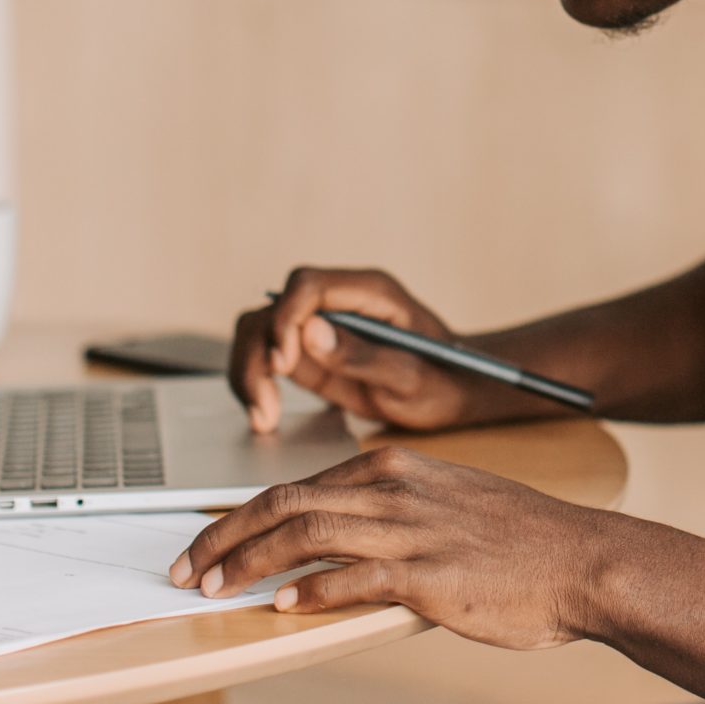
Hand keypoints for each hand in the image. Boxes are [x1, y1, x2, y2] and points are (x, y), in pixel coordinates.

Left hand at [167, 443, 617, 649]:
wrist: (583, 561)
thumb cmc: (522, 542)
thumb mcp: (449, 504)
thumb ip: (393, 514)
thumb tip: (335, 547)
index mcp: (395, 468)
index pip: (295, 486)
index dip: (240, 517)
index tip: (207, 543)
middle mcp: (395, 490)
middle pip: (284, 503)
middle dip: (224, 537)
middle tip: (185, 567)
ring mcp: (411, 530)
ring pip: (304, 535)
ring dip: (248, 564)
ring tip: (213, 590)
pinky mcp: (428, 574)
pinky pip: (351, 579)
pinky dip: (309, 592)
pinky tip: (281, 608)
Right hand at [230, 267, 472, 433]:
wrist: (454, 391)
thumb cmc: (443, 380)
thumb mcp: (411, 377)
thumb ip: (363, 356)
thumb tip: (310, 333)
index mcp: (370, 291)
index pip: (307, 285)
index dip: (285, 320)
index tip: (282, 364)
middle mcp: (339, 301)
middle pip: (273, 308)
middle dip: (258, 353)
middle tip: (265, 405)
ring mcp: (321, 324)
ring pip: (259, 330)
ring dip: (250, 371)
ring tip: (263, 418)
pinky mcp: (310, 351)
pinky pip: (266, 356)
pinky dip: (256, 383)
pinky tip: (264, 417)